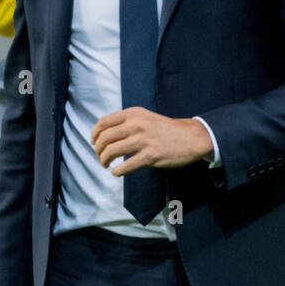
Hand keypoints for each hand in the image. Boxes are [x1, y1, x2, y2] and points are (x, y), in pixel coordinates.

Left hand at [91, 108, 212, 175]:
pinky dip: (117, 171)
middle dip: (98, 150)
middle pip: (105, 138)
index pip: (104, 122)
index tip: (94, 142)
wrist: (190, 137)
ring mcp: (143, 140)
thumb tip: (106, 135)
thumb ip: (127, 123)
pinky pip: (125, 166)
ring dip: (104, 160)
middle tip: (101, 157)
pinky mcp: (150, 156)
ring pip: (111, 152)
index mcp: (134, 113)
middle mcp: (136, 124)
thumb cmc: (166, 129)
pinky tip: (117, 171)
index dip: (94, 134)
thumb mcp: (145, 117)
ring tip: (106, 165)